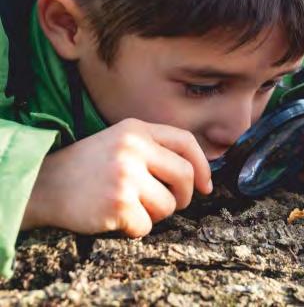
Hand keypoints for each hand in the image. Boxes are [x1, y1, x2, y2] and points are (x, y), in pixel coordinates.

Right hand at [21, 119, 211, 237]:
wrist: (44, 183)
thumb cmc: (89, 166)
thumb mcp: (121, 142)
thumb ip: (155, 150)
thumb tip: (197, 176)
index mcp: (136, 129)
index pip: (186, 142)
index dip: (203, 165)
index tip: (206, 186)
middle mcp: (133, 148)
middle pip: (185, 176)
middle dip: (184, 196)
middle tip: (171, 203)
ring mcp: (125, 175)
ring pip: (168, 206)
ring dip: (155, 214)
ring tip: (131, 206)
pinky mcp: (118, 203)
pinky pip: (146, 226)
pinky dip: (135, 228)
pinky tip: (115, 217)